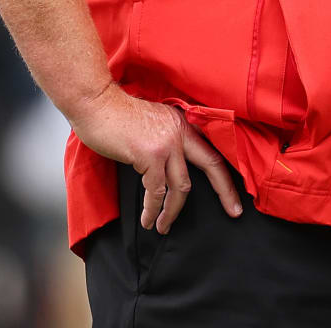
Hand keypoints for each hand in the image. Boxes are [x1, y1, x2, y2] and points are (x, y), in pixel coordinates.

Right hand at [69, 84, 242, 232]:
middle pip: (212, 164)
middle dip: (226, 191)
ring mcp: (167, 143)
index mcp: (183, 122)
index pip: (211, 149)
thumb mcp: (152, 123)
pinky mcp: (150, 155)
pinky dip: (152, 209)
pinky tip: (146, 219)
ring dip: (172, 212)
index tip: (234, 191)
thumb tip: (170, 168)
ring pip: (181, 186)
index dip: (225, 171)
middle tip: (234, 212)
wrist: (95, 103)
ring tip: (163, 227)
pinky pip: (157, 191)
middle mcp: (180, 131)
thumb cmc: (115, 115)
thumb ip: (166, 140)